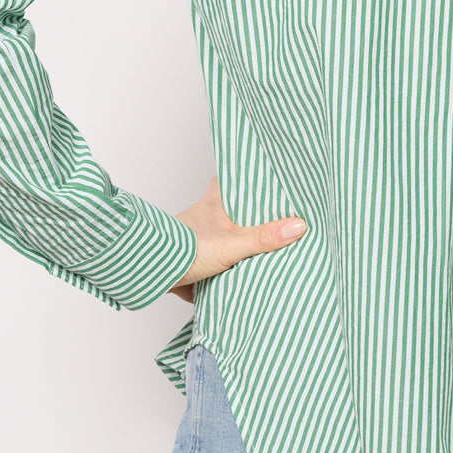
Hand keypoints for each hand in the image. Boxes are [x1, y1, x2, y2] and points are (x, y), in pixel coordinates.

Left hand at [168, 175, 306, 302]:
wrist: (152, 276)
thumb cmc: (183, 249)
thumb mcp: (232, 243)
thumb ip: (264, 237)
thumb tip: (299, 226)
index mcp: (216, 200)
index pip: (238, 178)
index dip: (255, 176)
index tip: (277, 176)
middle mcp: (209, 214)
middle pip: (239, 207)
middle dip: (258, 213)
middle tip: (285, 214)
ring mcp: (204, 237)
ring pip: (231, 233)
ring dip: (247, 242)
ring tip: (277, 246)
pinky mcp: (200, 261)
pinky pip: (224, 260)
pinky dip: (236, 266)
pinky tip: (254, 274)